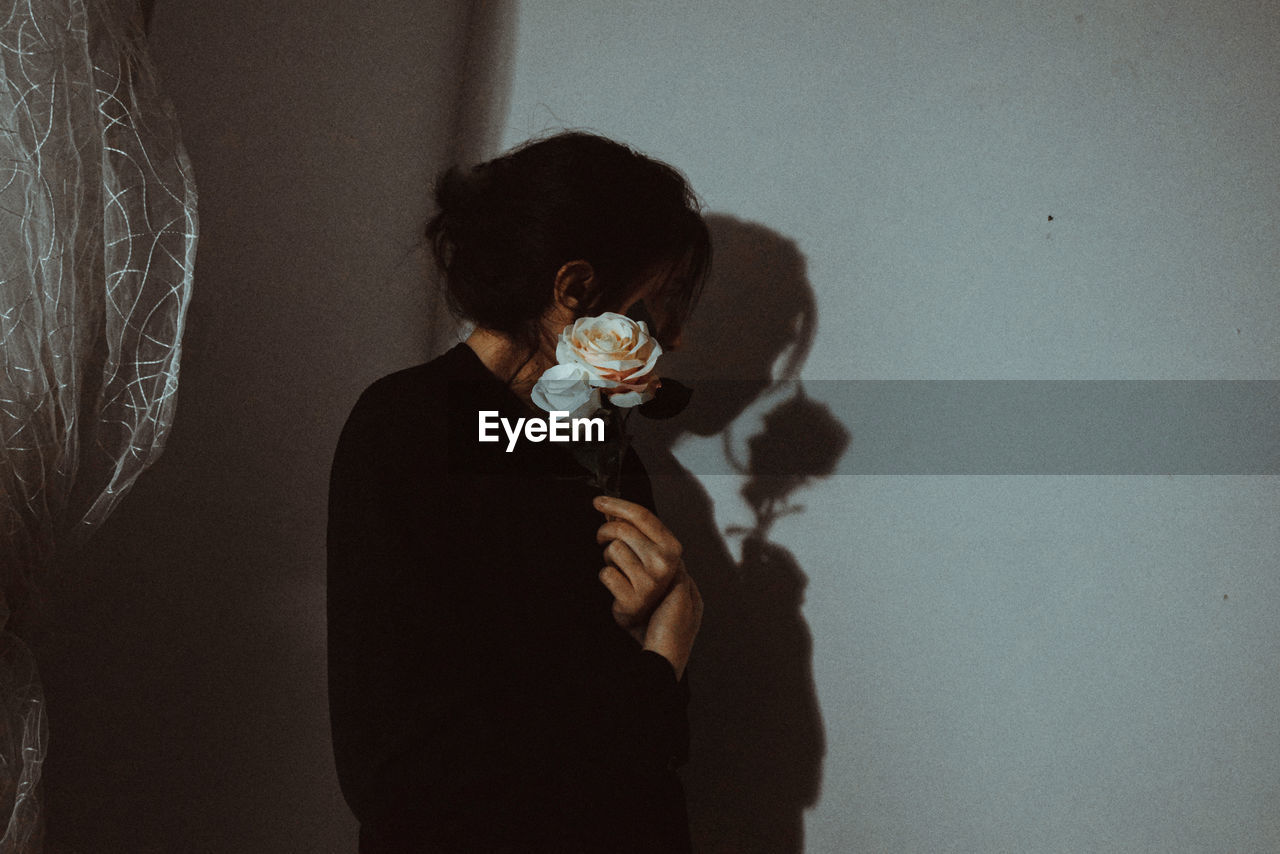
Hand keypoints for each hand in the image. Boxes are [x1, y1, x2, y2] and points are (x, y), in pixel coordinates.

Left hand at [594, 495, 702, 677]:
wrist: (666, 639)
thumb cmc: (659, 596)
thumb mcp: (657, 562)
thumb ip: (640, 537)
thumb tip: (611, 511)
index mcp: (673, 550)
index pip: (642, 516)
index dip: (617, 505)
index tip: (598, 501)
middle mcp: (665, 564)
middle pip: (622, 530)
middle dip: (606, 533)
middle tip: (603, 540)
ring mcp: (650, 583)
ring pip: (612, 552)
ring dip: (610, 562)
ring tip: (623, 576)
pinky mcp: (633, 601)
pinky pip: (606, 575)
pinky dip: (608, 582)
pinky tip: (621, 593)